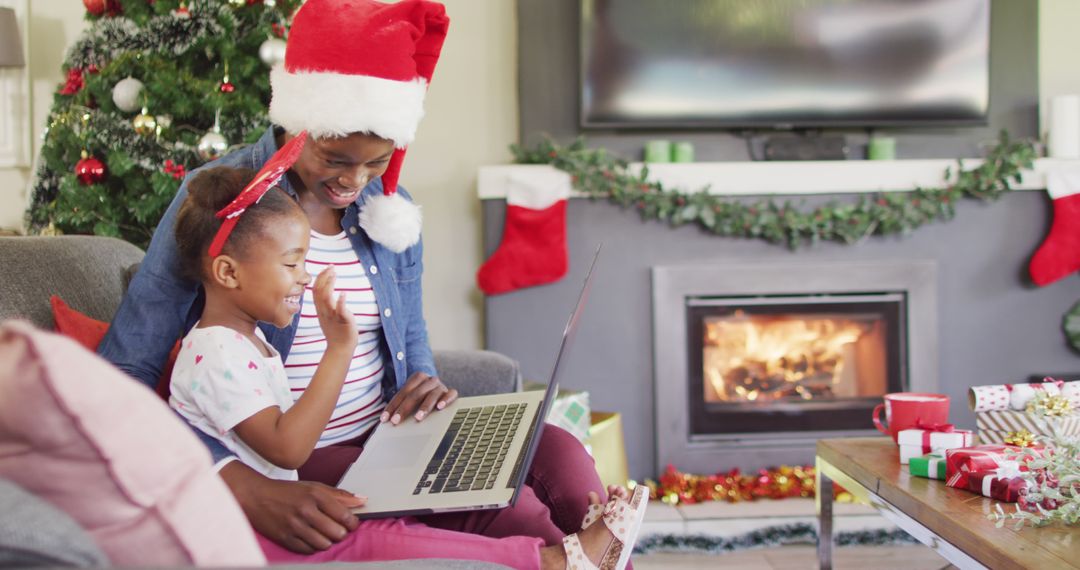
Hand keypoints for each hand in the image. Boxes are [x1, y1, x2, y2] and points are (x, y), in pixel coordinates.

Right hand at [220, 461, 363, 553]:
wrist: (256, 497)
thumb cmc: (286, 492)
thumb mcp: (313, 487)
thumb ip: (339, 495)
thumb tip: (362, 501)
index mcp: (315, 495)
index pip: (344, 515)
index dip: (352, 522)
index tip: (352, 523)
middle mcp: (305, 510)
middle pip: (336, 532)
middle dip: (341, 533)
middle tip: (338, 529)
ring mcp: (294, 526)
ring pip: (324, 544)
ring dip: (328, 541)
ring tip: (324, 534)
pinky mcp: (285, 538)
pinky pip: (308, 550)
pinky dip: (313, 547)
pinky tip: (312, 538)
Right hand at [313, 266, 357, 350]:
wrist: (340, 348)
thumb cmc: (336, 331)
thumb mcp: (327, 315)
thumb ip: (326, 303)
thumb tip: (326, 290)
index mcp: (320, 309)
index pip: (315, 290)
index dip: (320, 278)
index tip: (327, 268)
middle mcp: (325, 311)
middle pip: (319, 291)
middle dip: (324, 277)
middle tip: (331, 267)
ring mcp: (333, 316)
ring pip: (326, 299)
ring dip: (330, 285)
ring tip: (334, 274)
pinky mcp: (343, 321)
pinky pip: (340, 311)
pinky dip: (341, 302)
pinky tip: (343, 293)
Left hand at [380, 372, 457, 424]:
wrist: (439, 389)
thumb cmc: (421, 396)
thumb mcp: (411, 397)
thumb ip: (402, 405)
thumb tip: (387, 420)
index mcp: (418, 377)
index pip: (403, 392)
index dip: (393, 406)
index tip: (385, 419)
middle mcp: (430, 380)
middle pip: (416, 394)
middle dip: (404, 408)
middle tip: (396, 421)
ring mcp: (441, 386)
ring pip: (432, 395)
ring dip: (424, 407)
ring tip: (418, 417)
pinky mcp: (451, 393)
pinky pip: (451, 394)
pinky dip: (446, 400)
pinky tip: (440, 407)